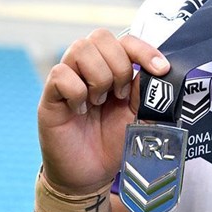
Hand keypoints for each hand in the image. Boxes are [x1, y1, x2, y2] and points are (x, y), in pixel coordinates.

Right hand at [37, 29, 169, 194]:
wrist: (91, 174)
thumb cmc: (115, 141)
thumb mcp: (140, 115)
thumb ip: (148, 91)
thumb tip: (157, 71)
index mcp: (114, 67)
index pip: (126, 40)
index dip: (144, 50)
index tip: (161, 69)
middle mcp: (89, 67)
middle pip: (100, 36)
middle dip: (119, 65)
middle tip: (121, 95)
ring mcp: (68, 78)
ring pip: (80, 48)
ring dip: (98, 76)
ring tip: (99, 102)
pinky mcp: (50, 96)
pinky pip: (60, 74)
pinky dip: (76, 91)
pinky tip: (80, 111)